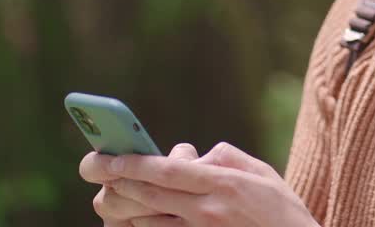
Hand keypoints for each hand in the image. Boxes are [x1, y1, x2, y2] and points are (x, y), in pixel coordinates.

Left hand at [89, 142, 319, 226]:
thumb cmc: (282, 211)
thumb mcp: (263, 173)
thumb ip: (225, 157)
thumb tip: (193, 155)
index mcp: (224, 185)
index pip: (168, 172)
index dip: (133, 164)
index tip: (108, 156)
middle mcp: (207, 212)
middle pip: (149, 197)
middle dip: (116, 181)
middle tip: (93, 169)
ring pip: (145, 222)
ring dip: (121, 207)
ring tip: (108, 194)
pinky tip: (129, 219)